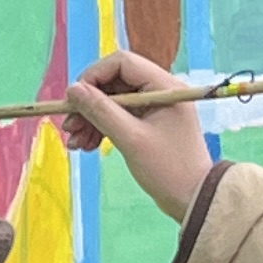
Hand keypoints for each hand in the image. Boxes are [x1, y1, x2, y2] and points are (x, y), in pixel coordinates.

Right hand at [60, 48, 217, 223]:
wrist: (194, 199)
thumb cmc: (168, 169)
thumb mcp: (130, 139)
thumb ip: (101, 111)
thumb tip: (73, 90)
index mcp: (164, 86)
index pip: (121, 63)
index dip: (93, 77)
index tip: (75, 100)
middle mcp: (159, 90)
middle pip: (113, 82)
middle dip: (89, 103)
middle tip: (69, 126)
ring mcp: (154, 107)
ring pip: (112, 101)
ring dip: (90, 118)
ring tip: (74, 142)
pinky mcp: (148, 123)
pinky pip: (118, 116)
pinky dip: (100, 128)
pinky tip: (86, 145)